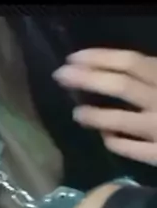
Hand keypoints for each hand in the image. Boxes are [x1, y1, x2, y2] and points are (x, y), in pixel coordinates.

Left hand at [53, 48, 156, 164]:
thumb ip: (150, 77)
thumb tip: (114, 69)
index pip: (130, 63)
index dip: (98, 58)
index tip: (71, 59)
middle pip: (121, 86)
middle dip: (86, 79)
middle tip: (60, 77)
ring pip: (119, 121)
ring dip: (94, 115)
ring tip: (77, 114)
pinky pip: (126, 148)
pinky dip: (112, 140)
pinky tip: (105, 136)